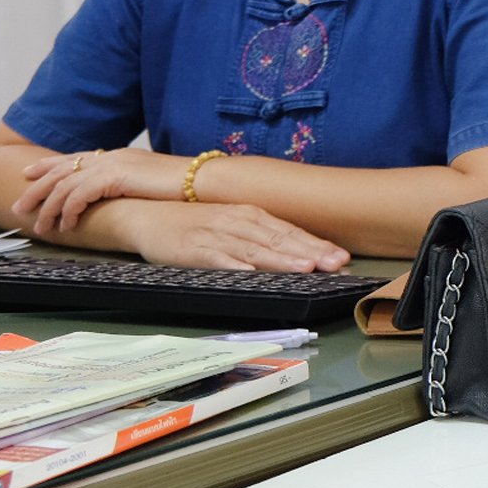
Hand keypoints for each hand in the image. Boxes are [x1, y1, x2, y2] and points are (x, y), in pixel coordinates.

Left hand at [16, 148, 194, 234]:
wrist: (203, 181)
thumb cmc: (185, 188)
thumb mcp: (152, 185)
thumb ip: (132, 188)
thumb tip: (122, 200)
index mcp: (120, 156)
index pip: (77, 159)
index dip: (50, 166)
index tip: (30, 173)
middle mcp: (112, 156)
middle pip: (63, 169)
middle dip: (37, 188)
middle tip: (19, 205)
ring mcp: (113, 165)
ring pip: (65, 184)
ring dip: (48, 206)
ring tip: (38, 225)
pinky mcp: (115, 177)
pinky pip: (80, 195)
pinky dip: (68, 211)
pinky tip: (65, 225)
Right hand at [103, 201, 349, 272]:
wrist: (146, 215)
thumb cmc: (195, 224)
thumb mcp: (233, 225)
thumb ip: (262, 238)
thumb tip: (299, 255)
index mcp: (251, 215)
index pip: (290, 231)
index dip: (317, 244)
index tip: (342, 257)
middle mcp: (238, 221)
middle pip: (280, 239)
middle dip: (311, 252)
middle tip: (337, 264)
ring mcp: (216, 234)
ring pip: (255, 248)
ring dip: (281, 258)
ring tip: (306, 267)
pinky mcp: (192, 249)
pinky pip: (217, 257)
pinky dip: (235, 264)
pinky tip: (251, 272)